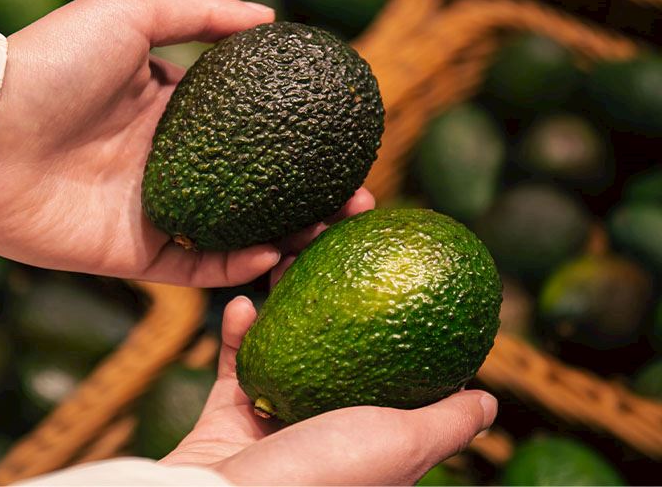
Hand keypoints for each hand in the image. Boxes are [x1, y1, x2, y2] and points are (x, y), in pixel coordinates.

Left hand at [0, 0, 372, 285]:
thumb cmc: (51, 63)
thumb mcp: (129, 13)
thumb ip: (199, 13)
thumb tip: (268, 17)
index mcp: (170, 111)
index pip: (250, 127)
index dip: (296, 134)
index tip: (342, 135)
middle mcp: (169, 164)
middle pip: (255, 185)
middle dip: (310, 192)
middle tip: (358, 194)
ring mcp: (154, 211)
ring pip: (237, 232)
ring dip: (287, 233)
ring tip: (331, 226)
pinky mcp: (132, 254)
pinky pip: (196, 267)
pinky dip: (236, 266)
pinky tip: (274, 253)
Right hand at [162, 296, 497, 484]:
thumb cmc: (318, 476)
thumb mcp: (402, 445)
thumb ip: (447, 424)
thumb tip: (491, 403)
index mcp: (366, 437)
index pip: (389, 370)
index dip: (393, 320)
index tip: (392, 274)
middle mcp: (322, 425)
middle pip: (332, 346)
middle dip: (329, 299)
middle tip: (328, 254)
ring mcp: (273, 417)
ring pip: (282, 343)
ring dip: (281, 302)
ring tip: (284, 264)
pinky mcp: (229, 411)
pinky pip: (237, 359)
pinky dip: (240, 331)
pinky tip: (243, 305)